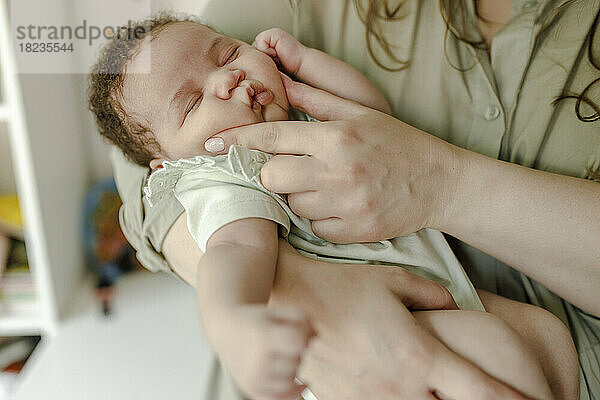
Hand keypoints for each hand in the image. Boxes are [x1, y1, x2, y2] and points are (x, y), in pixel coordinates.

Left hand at [205, 75, 463, 242]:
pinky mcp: (355, 231)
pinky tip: (340, 206)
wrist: (439, 182)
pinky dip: (320, 219)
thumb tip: (280, 83)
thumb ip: (317, 99)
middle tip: (293, 170)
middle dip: (274, 174)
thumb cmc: (398, 143)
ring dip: (300, 197)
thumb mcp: (361, 112)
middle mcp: (338, 170)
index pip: (272, 137)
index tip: (212, 145)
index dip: (238, 141)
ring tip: (326, 187)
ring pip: (293, 206)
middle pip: (272, 177)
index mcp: (336, 136)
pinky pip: (316, 228)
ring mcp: (347, 204)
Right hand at [216, 305, 314, 399]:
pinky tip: (302, 384)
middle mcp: (257, 361)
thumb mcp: (277, 312)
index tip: (298, 330)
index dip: (304, 335)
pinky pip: (280, 399)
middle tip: (285, 342)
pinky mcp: (252, 390)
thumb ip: (302, 319)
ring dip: (293, 368)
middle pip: (297, 361)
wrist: (226, 330)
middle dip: (297, 351)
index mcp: (263, 337)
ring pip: (292, 380)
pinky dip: (293, 393)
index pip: (299, 342)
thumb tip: (317, 336)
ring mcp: (254, 379)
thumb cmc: (254, 320)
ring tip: (282, 356)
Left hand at [253, 28, 305, 76]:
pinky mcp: (274, 33)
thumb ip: (260, 61)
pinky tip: (277, 53)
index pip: (252, 53)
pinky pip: (261, 42)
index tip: (269, 66)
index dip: (257, 61)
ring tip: (276, 58)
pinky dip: (268, 51)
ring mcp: (270, 34)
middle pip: (252, 49)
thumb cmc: (287, 68)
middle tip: (273, 62)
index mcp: (266, 45)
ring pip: (256, 46)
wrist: (300, 65)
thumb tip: (246, 67)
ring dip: (265, 55)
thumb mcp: (269, 65)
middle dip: (260, 58)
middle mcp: (267, 39)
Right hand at [269, 243, 528, 399]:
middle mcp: (401, 386)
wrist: (290, 302)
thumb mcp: (393, 280)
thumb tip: (453, 306)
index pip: (480, 391)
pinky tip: (400, 391)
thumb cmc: (342, 288)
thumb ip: (432, 296)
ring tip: (434, 390)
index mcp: (419, 355)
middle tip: (470, 391)